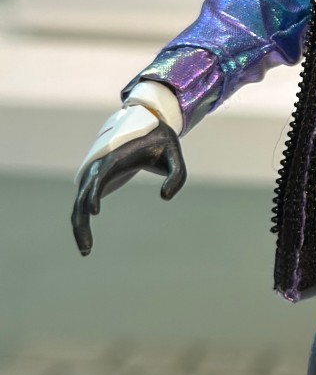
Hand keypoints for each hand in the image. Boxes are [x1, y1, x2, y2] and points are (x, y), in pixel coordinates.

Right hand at [72, 92, 186, 254]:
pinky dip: (82, 220)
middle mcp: (98, 166)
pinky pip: (84, 202)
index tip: (95, 212)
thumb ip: (176, 176)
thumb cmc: (162, 141)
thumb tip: (165, 198)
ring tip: (86, 251)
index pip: (99, 178)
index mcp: (114, 158)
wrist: (148, 123)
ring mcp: (95, 174)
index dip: (94, 194)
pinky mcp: (97, 180)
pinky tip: (88, 241)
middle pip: (82, 197)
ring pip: (79, 203)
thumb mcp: (175, 156)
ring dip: (79, 226)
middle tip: (87, 249)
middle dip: (82, 223)